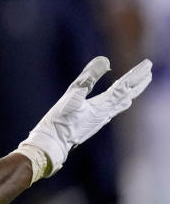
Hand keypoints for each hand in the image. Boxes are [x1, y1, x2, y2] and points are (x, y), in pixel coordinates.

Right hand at [15, 56, 151, 182]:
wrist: (54, 143)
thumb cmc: (60, 120)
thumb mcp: (73, 95)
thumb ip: (88, 77)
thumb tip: (105, 60)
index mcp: (102, 106)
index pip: (123, 87)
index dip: (136, 75)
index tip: (148, 64)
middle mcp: (106, 113)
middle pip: (127, 96)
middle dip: (139, 83)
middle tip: (149, 72)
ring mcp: (100, 119)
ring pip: (122, 103)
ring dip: (132, 92)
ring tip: (139, 85)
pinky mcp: (94, 122)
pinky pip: (114, 109)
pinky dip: (121, 101)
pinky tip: (118, 102)